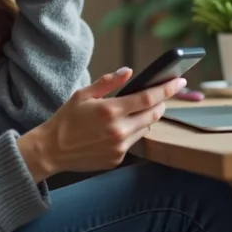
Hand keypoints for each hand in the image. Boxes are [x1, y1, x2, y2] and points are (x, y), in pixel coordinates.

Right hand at [16, 68, 186, 181]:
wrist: (52, 150)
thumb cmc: (66, 119)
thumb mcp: (83, 94)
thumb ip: (108, 82)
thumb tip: (129, 72)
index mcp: (110, 111)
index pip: (148, 98)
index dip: (167, 89)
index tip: (179, 81)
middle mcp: (119, 131)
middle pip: (153, 114)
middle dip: (160, 103)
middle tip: (160, 95)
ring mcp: (119, 147)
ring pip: (146, 129)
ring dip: (146, 118)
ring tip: (136, 110)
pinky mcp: (117, 159)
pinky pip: (133, 142)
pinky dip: (132, 132)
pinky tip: (119, 128)